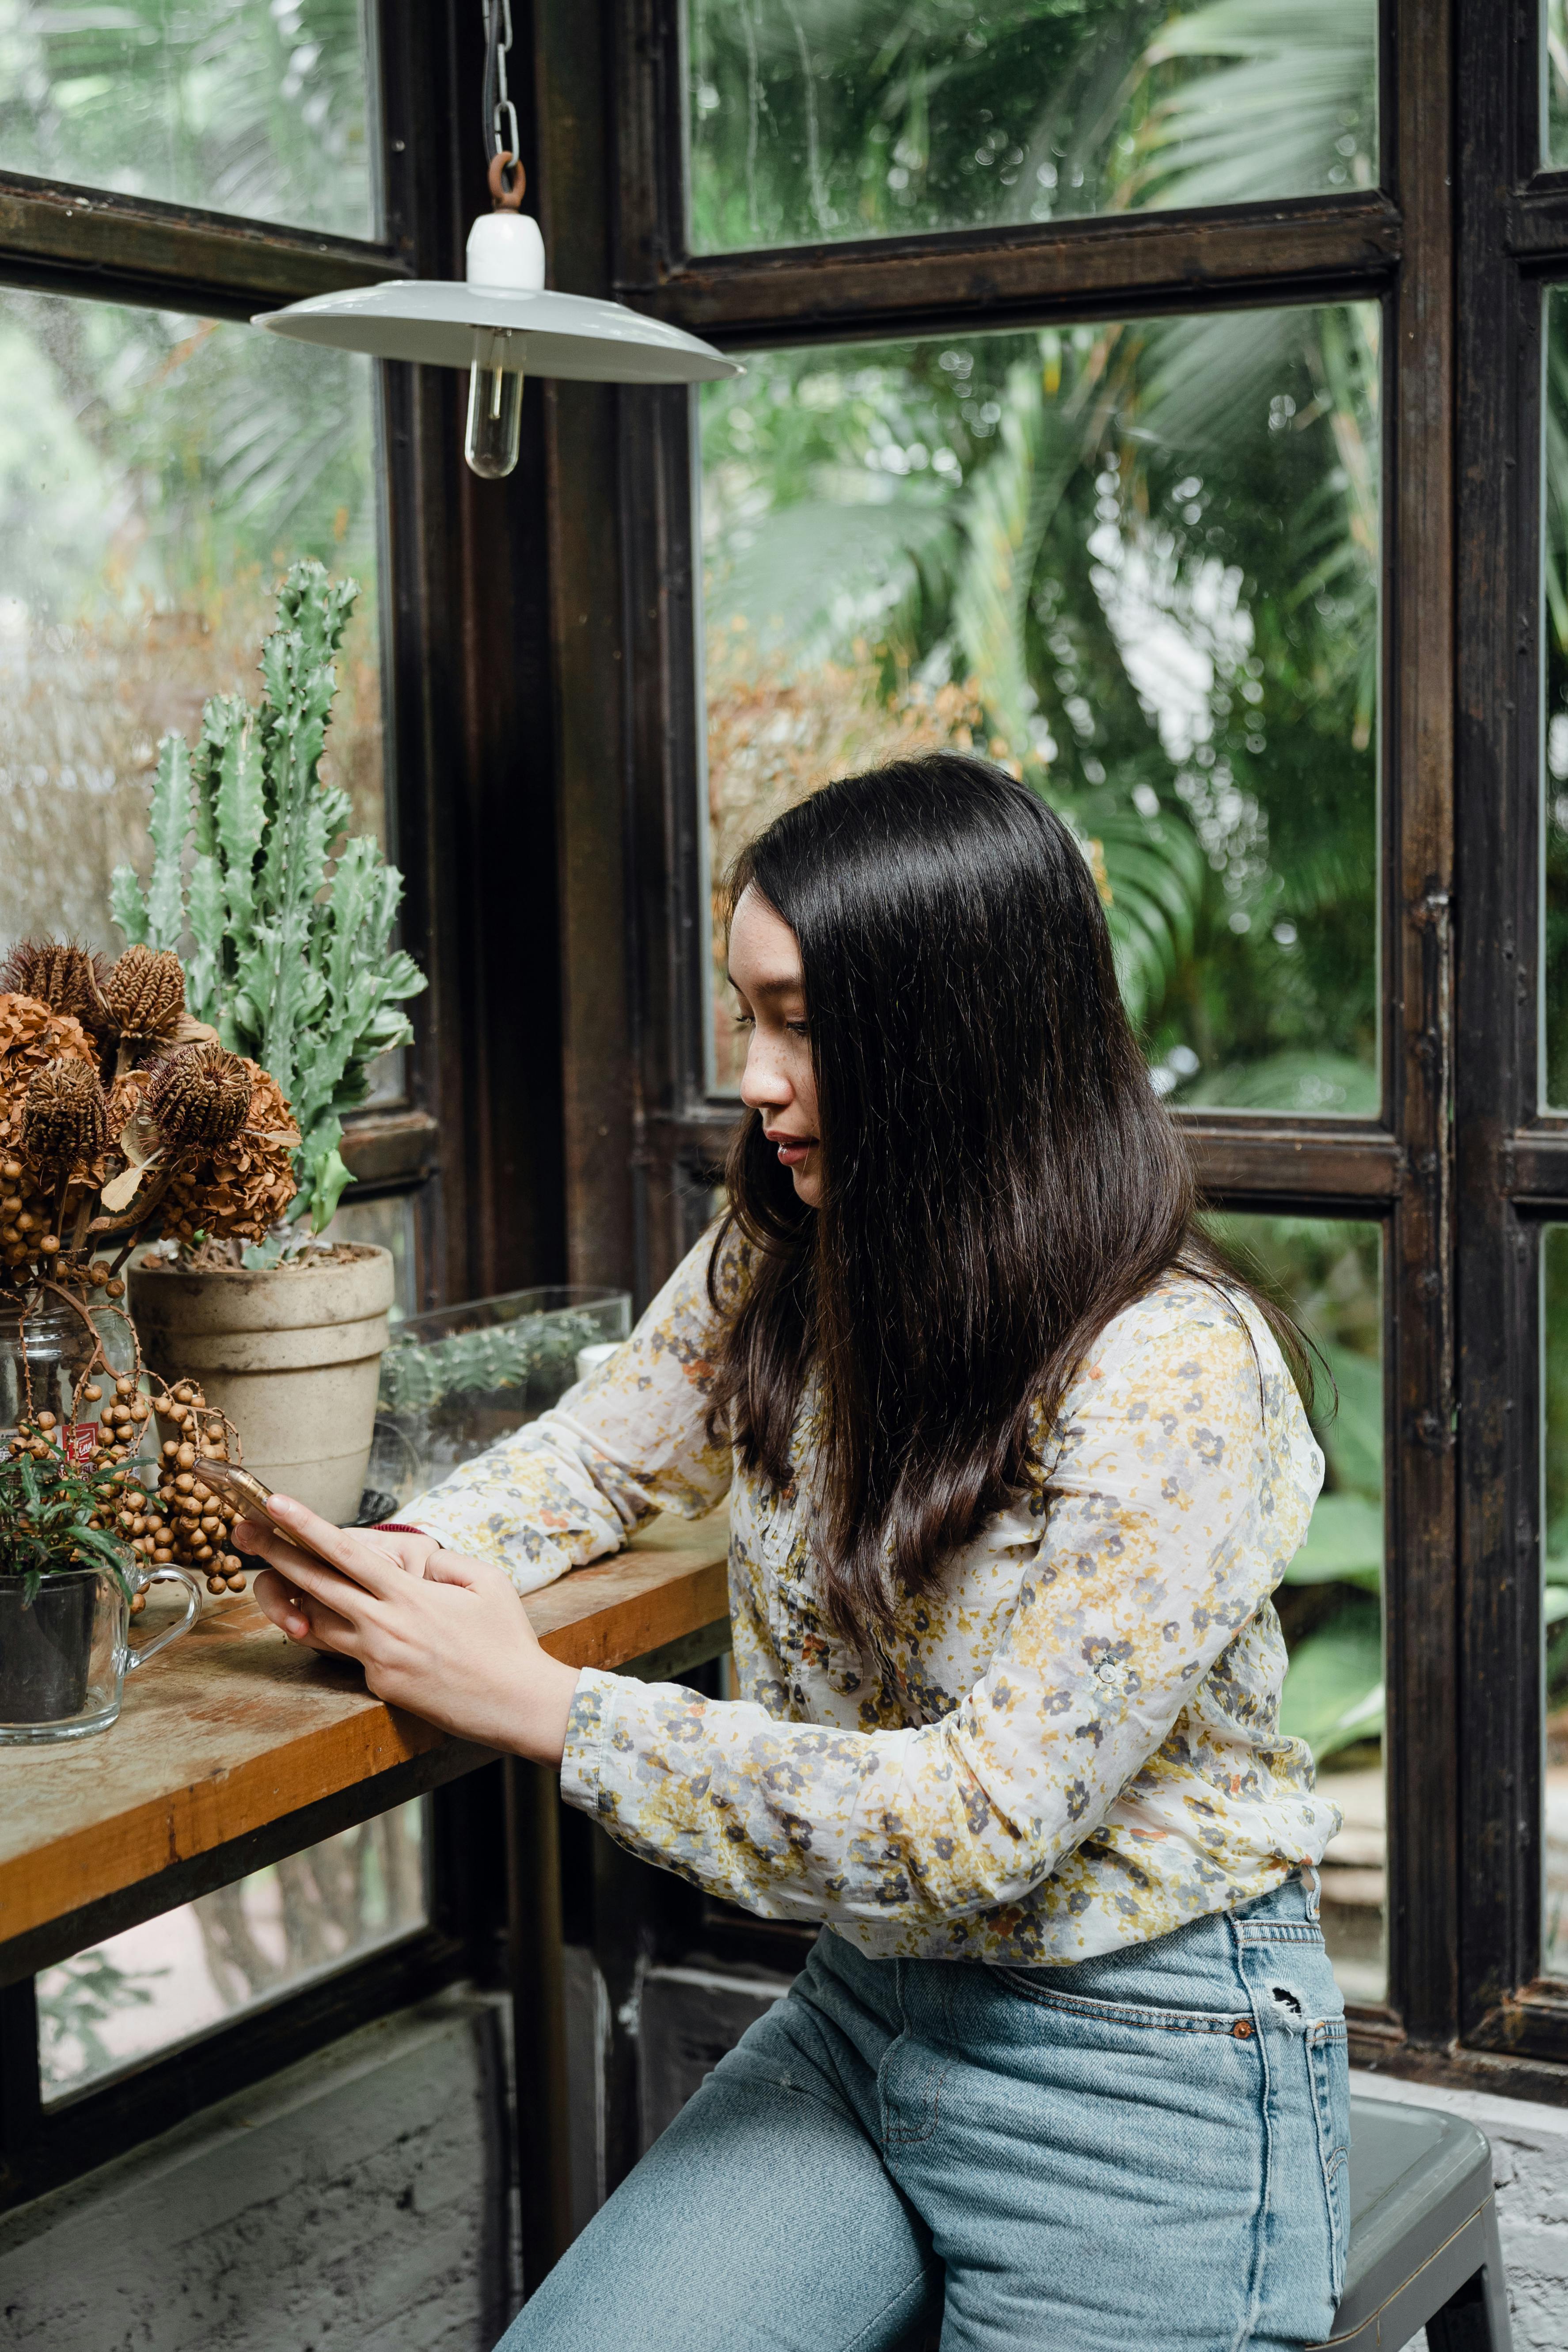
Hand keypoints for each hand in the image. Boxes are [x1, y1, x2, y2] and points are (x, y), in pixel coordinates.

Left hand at [238, 1495, 579, 1764]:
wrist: (517, 1703)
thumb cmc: (507, 1640)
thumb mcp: (486, 1583)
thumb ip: (444, 1563)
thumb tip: (415, 1558)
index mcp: (408, 1596)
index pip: (345, 1554)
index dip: (306, 1527)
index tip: (275, 1504)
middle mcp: (384, 1628)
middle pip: (315, 1586)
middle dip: (275, 1555)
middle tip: (242, 1531)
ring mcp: (377, 1661)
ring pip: (317, 1626)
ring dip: (290, 1599)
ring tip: (267, 1577)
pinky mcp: (380, 1687)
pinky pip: (348, 1655)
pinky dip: (338, 1635)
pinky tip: (325, 1621)